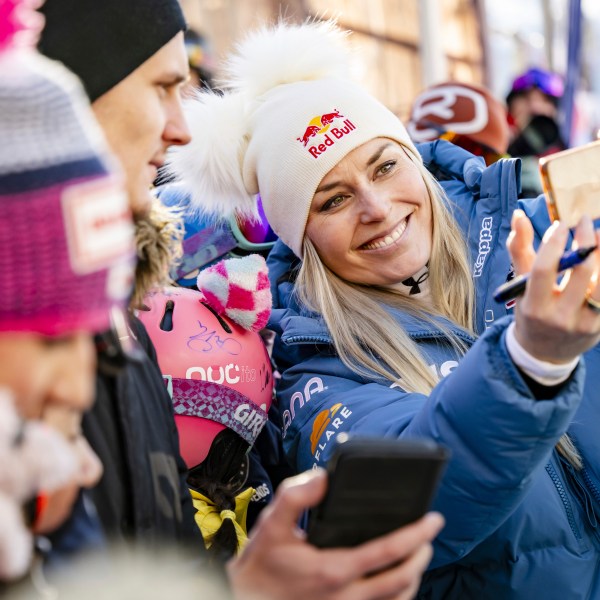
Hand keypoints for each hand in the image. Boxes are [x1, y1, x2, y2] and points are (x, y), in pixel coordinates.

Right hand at [227, 469, 443, 599]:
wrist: (246, 599)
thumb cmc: (262, 563)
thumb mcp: (272, 523)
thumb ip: (295, 496)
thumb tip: (323, 478)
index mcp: (334, 570)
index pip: (387, 553)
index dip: (416, 535)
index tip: (433, 519)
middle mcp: (346, 597)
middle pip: (401, 580)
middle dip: (422, 555)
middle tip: (430, 535)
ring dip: (414, 578)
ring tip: (418, 556)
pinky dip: (398, 595)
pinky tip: (396, 580)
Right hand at [508, 210, 599, 362]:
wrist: (545, 353)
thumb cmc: (531, 311)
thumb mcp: (520, 286)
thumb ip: (519, 250)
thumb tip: (519, 216)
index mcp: (534, 306)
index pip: (543, 270)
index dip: (552, 243)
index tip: (559, 225)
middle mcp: (561, 317)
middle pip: (581, 271)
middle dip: (586, 240)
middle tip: (585, 222)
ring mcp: (586, 322)